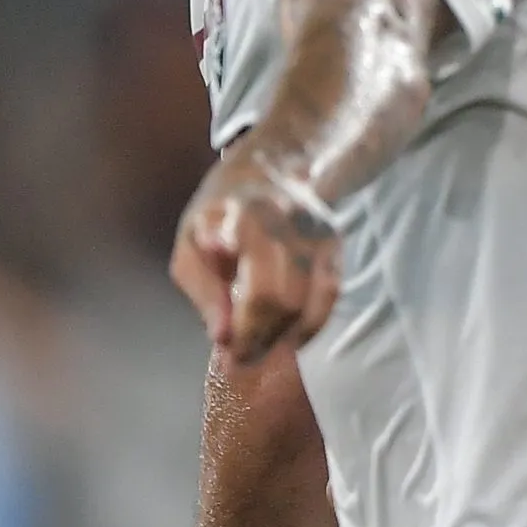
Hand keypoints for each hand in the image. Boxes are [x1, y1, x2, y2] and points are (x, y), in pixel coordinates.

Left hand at [171, 151, 342, 364]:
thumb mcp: (189, 242)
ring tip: (263, 348)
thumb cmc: (220, 211)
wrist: (271, 167)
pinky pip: (331, 295)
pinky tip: (289, 334)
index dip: (247, 331)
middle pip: (290, 299)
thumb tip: (223, 337)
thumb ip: (203, 290)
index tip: (230, 355)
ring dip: (290, 335)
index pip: (260, 291)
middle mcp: (294, 226)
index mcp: (249, 221)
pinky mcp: (337, 246)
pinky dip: (311, 322)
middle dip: (266, 338)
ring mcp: (321, 235)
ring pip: (315, 300)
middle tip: (244, 358)